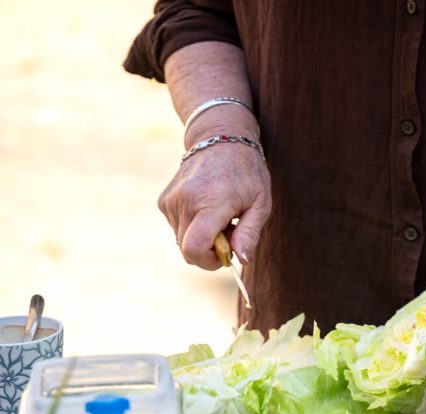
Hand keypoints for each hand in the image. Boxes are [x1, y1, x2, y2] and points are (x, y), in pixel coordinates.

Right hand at [158, 118, 270, 269]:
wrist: (221, 139)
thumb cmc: (247, 173)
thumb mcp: (261, 203)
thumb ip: (250, 234)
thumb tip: (242, 261)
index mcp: (211, 202)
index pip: (194, 248)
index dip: (209, 261)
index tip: (227, 254)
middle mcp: (185, 201)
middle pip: (188, 250)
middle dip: (210, 251)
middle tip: (230, 232)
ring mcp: (170, 200)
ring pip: (182, 241)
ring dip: (203, 238)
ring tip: (221, 217)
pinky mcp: (164, 201)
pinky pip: (177, 228)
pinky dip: (193, 227)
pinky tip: (207, 210)